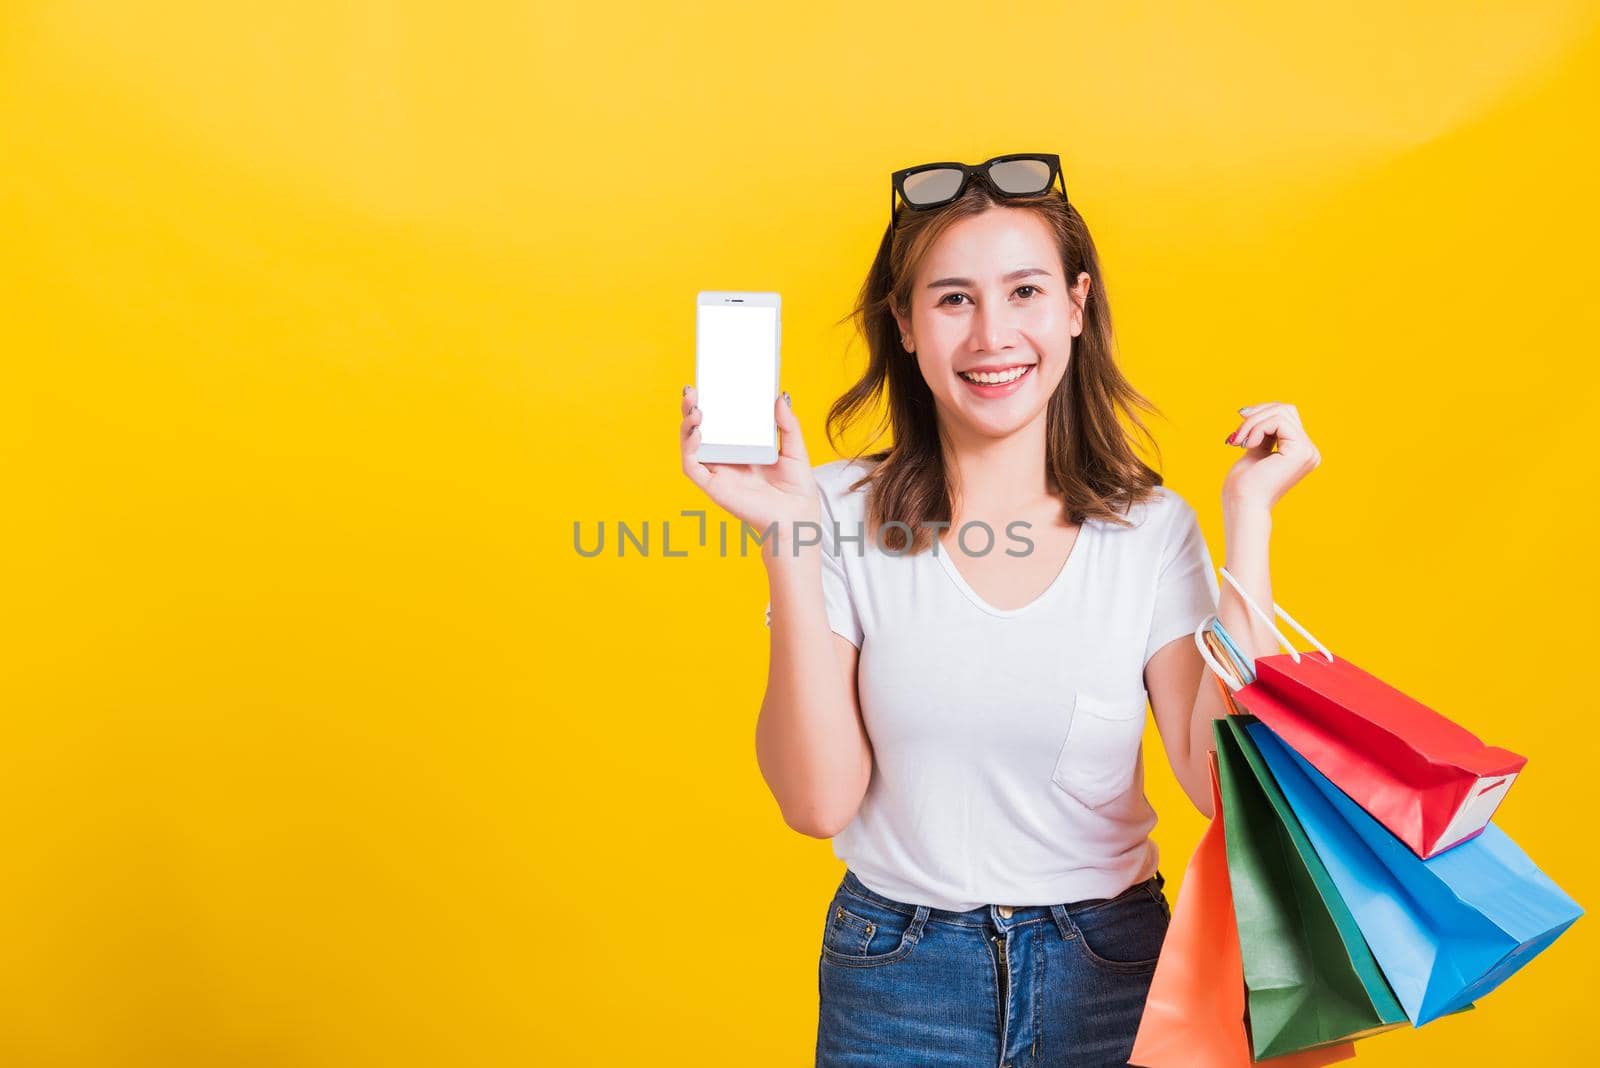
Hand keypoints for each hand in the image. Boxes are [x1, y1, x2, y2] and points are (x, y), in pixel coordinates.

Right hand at [679, 385, 821, 540]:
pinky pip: (692, 465)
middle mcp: (726, 459)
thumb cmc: (796, 489)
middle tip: (692, 389)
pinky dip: (689, 448)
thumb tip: (780, 396)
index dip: (712, 402)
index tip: (710, 381)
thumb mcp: (795, 448)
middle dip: (691, 408)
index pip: (721, 422)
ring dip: (686, 425)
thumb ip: (787, 424)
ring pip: (690, 445)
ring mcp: (717, 472)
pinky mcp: (713, 486)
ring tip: (694, 407)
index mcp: (742, 448)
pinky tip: (697, 432)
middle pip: (700, 430)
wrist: (797, 519)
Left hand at [1221, 401, 1320, 511]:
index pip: (1285, 415)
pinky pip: (1278, 421)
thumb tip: (1254, 409)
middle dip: (1256, 416)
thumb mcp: (1254, 450)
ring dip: (1253, 423)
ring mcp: (1308, 451)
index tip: (1239, 431)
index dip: (1259, 415)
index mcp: (1300, 451)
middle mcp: (1309, 451)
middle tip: (1236, 436)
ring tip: (1240, 442)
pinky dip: (1257, 428)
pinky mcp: (1301, 451)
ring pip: (1281, 412)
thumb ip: (1262, 432)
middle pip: (1286, 409)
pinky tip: (1248, 445)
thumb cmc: (1243, 485)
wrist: (1242, 505)